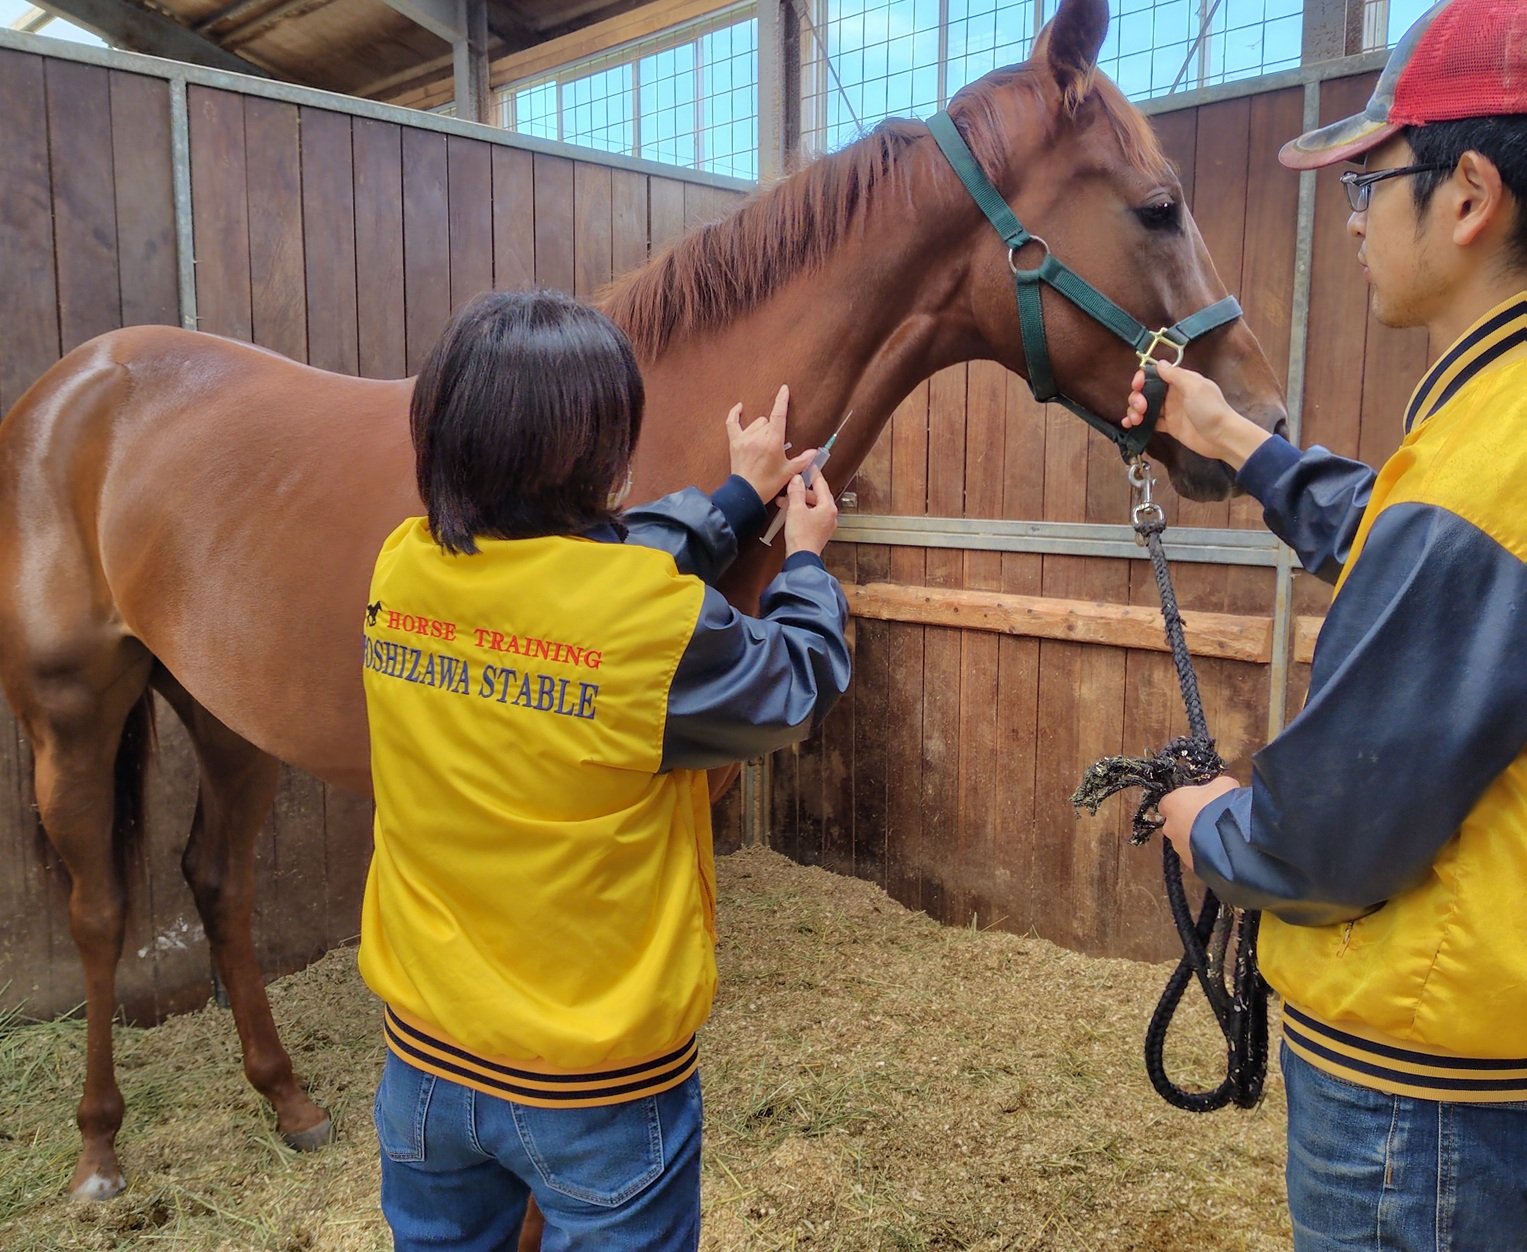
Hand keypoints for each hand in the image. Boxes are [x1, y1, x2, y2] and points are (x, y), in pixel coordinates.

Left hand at [726, 384, 816, 503]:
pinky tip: (739, 408)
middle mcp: (758, 436)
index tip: (784, 389)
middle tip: (774, 447)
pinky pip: (732, 423)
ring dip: (761, 429)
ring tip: (762, 445)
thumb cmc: (768, 483)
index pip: (779, 414)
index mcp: (773, 441)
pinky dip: (735, 414)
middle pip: (769, 421)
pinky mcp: (735, 442)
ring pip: (756, 423)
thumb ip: (803, 460)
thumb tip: (814, 452)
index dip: (782, 400)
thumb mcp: (789, 472)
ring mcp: (745, 438)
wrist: (746, 494)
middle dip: (774, 430)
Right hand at [784, 470, 837, 556]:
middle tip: (792, 485)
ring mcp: (825, 524)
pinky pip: (811, 515)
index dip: (813, 474)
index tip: (809, 466)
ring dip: (800, 501)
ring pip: (813, 506)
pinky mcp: (819, 531)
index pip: (822, 484)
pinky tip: (790, 511)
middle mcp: (830, 515)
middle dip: (802, 491)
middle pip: (817, 495)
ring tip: (786, 501)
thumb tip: (797, 480)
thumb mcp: (796, 509)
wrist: (801, 558)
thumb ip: (796, 492)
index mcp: (828, 507)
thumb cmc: (801, 536)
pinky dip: (801, 510)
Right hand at [1124, 361, 1270, 469]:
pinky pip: (1149, 421)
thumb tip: (1159, 363)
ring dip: (1134, 410)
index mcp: (1180, 381)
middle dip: (1137, 397)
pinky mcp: (1168, 426)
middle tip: (1141, 408)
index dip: (1143, 378)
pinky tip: (1129, 425)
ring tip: (1134, 420)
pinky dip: (1137, 422)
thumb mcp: (1194, 387)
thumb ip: (1175, 375)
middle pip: (1146, 391)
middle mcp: (1173, 394)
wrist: (1221, 437)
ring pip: (1145, 406)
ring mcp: (1170, 410)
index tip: (1137, 386)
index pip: (1156, 374)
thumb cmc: (1210, 409)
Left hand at [1157, 774, 1240, 873]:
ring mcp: (1179, 848)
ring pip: (1184, 842)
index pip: (1167, 804)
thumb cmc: (1223, 803)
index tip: (1193, 804)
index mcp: (1172, 804)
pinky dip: (1204, 853)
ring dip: (1196, 839)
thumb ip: (1212, 788)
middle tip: (1208, 821)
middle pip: (1175, 824)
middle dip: (1188, 823)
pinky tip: (1221, 850)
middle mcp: (1170, 827)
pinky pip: (1196, 856)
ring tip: (1218, 837)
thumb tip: (1216, 791)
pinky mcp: (1191, 865)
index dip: (1181, 804)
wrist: (1234, 836)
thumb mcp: (1222, 785)